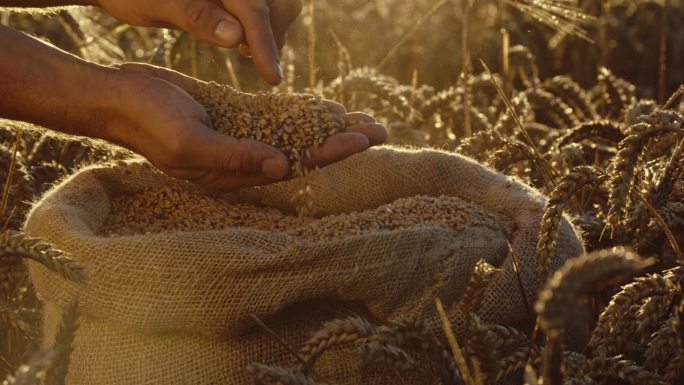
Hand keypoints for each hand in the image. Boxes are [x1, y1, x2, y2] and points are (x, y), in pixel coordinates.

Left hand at [97, 0, 301, 84]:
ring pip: (279, 4)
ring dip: (272, 29)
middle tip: (257, 63)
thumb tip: (236, 36)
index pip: (255, 10)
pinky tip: (242, 40)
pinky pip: (265, 6)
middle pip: (281, 3)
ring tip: (248, 53)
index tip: (272, 79)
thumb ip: (197, 16)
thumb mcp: (157, 5)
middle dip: (275, 32)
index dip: (265, 45)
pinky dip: (262, 24)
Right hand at [108, 63, 386, 190]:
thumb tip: (281, 167)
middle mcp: (244, 158)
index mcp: (236, 171)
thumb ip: (234, 158)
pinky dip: (303, 112)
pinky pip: (276, 115)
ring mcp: (241, 136)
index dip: (331, 152)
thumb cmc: (148, 124)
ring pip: (296, 133)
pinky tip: (326, 106)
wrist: (120, 99)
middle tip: (381, 130)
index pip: (295, 165)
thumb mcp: (188, 144)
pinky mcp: (235, 114)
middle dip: (342, 141)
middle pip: (304, 151)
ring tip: (363, 118)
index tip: (363, 140)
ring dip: (329, 126)